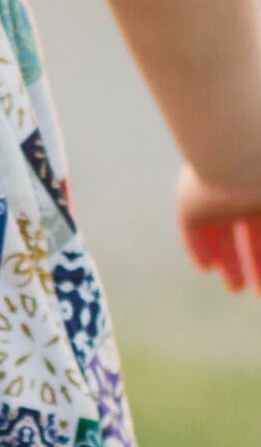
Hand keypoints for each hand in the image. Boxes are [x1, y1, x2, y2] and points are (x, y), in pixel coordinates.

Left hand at [176, 162, 260, 293]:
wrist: (247, 157)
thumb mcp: (260, 206)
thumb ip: (232, 230)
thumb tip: (220, 259)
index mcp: (260, 190)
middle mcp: (246, 189)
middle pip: (251, 229)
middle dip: (256, 258)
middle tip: (260, 289)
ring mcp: (220, 193)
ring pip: (223, 232)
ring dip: (230, 260)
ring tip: (235, 288)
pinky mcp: (192, 199)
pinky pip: (193, 229)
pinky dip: (198, 248)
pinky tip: (205, 268)